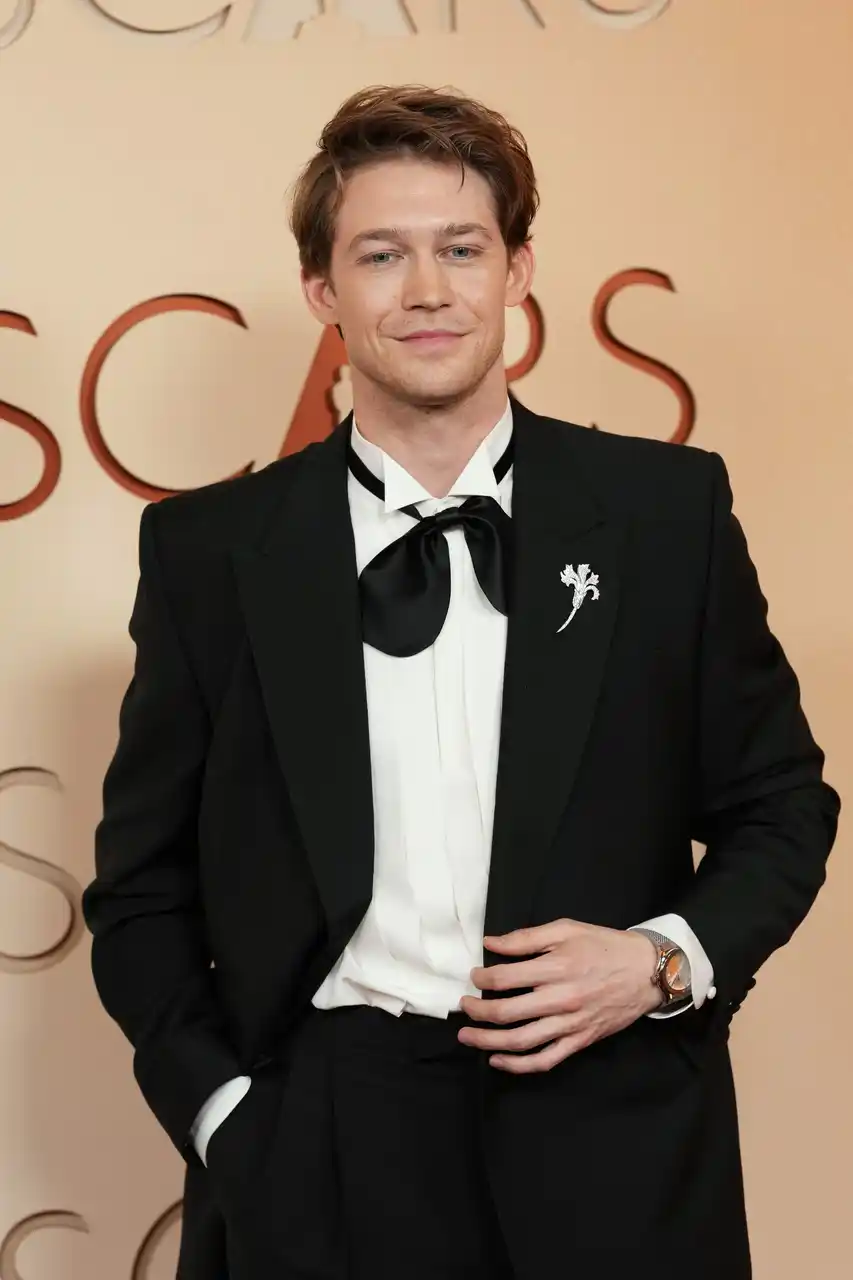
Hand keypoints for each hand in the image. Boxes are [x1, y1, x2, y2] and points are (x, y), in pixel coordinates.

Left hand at [457, 918, 662, 1072]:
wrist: (646, 972)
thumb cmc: (604, 946)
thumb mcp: (566, 930)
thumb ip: (526, 938)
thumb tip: (490, 943)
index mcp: (556, 967)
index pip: (505, 978)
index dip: (482, 979)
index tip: (474, 977)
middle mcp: (561, 999)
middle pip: (507, 1013)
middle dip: (477, 1012)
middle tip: (464, 1006)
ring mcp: (571, 1024)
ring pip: (521, 1041)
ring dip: (488, 1042)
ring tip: (468, 1037)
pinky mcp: (580, 1041)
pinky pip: (545, 1060)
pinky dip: (518, 1065)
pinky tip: (498, 1061)